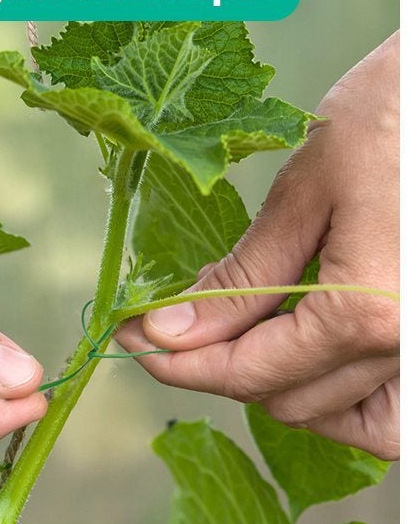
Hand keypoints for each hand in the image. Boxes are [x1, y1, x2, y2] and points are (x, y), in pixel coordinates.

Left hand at [117, 34, 398, 458]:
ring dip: (287, 385)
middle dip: (224, 366)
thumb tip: (169, 331)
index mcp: (365, 314)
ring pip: (338, 415)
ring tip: (252, 331)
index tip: (132, 337)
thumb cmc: (405, 108)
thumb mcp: (312, 186)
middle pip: (286, 399)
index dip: (176, 362)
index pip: (246, 373)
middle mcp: (405, 348)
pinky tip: (317, 358)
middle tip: (183, 320)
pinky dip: (348, 401)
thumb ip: (244, 274)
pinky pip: (391, 411)